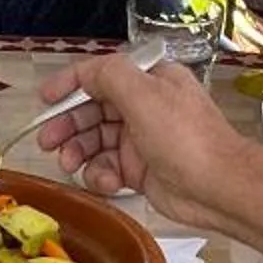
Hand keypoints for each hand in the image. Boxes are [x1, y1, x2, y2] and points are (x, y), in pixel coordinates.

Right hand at [34, 49, 241, 215]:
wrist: (217, 188)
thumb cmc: (185, 138)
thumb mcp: (145, 95)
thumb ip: (110, 76)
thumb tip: (85, 74)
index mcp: (150, 81)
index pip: (101, 74)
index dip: (70, 85)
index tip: (45, 99)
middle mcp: (145, 107)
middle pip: (92, 110)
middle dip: (68, 124)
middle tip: (47, 141)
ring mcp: (142, 140)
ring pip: (96, 142)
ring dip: (79, 152)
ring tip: (71, 164)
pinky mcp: (140, 171)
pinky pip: (108, 168)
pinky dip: (101, 175)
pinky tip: (108, 183)